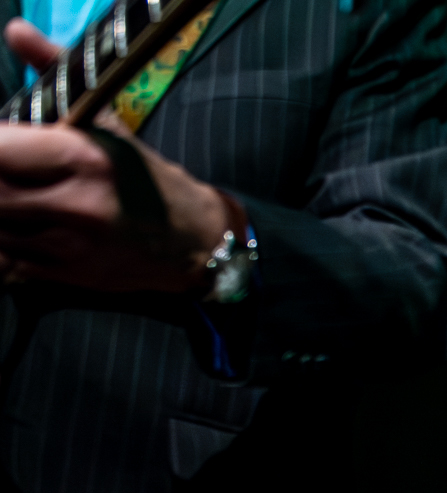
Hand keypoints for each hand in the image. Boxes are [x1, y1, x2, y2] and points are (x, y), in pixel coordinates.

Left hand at [0, 17, 233, 292]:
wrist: (197, 242)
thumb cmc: (147, 178)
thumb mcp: (106, 122)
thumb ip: (55, 74)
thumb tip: (16, 31)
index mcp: (83, 158)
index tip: (4, 144)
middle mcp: (76, 205)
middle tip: (9, 171)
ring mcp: (70, 247)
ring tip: (16, 194)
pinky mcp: (66, 277)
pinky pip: (4, 261)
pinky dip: (2, 243)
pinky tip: (16, 227)